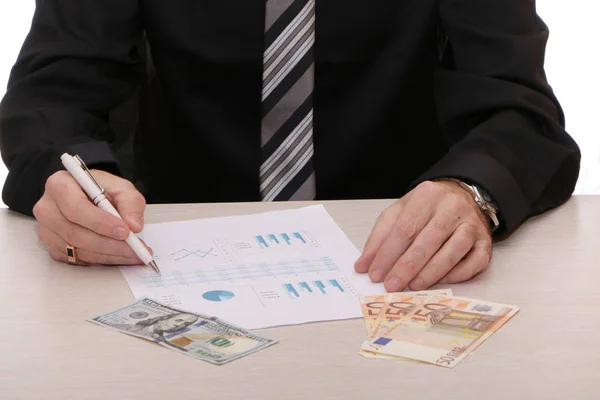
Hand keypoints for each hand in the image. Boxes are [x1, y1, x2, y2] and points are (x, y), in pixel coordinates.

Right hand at [33, 169, 150, 265]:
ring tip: (134, 254)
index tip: (125, 231)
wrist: (85, 195)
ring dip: (110, 255)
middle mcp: (47, 209)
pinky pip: (77, 259)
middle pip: (76, 233)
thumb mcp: (120, 187)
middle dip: (111, 244)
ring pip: (78, 250)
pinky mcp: (52, 247)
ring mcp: (46, 230)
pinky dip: (102, 260)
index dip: (101, 222)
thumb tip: (134, 225)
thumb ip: (131, 202)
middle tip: (136, 248)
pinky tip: (119, 256)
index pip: (76, 208)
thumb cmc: (99, 189)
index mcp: (59, 185)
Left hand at [354, 180, 492, 291]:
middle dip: (406, 266)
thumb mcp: (398, 213)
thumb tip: (363, 265)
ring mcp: (471, 223)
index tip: (375, 274)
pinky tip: (440, 281)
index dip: (388, 253)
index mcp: (426, 195)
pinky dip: (458, 274)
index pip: (405, 228)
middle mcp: (452, 207)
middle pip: (428, 240)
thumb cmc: (425, 209)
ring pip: (454, 250)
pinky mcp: (486, 240)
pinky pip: (475, 261)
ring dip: (431, 272)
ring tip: (412, 286)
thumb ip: (379, 238)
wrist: (461, 197)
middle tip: (391, 285)